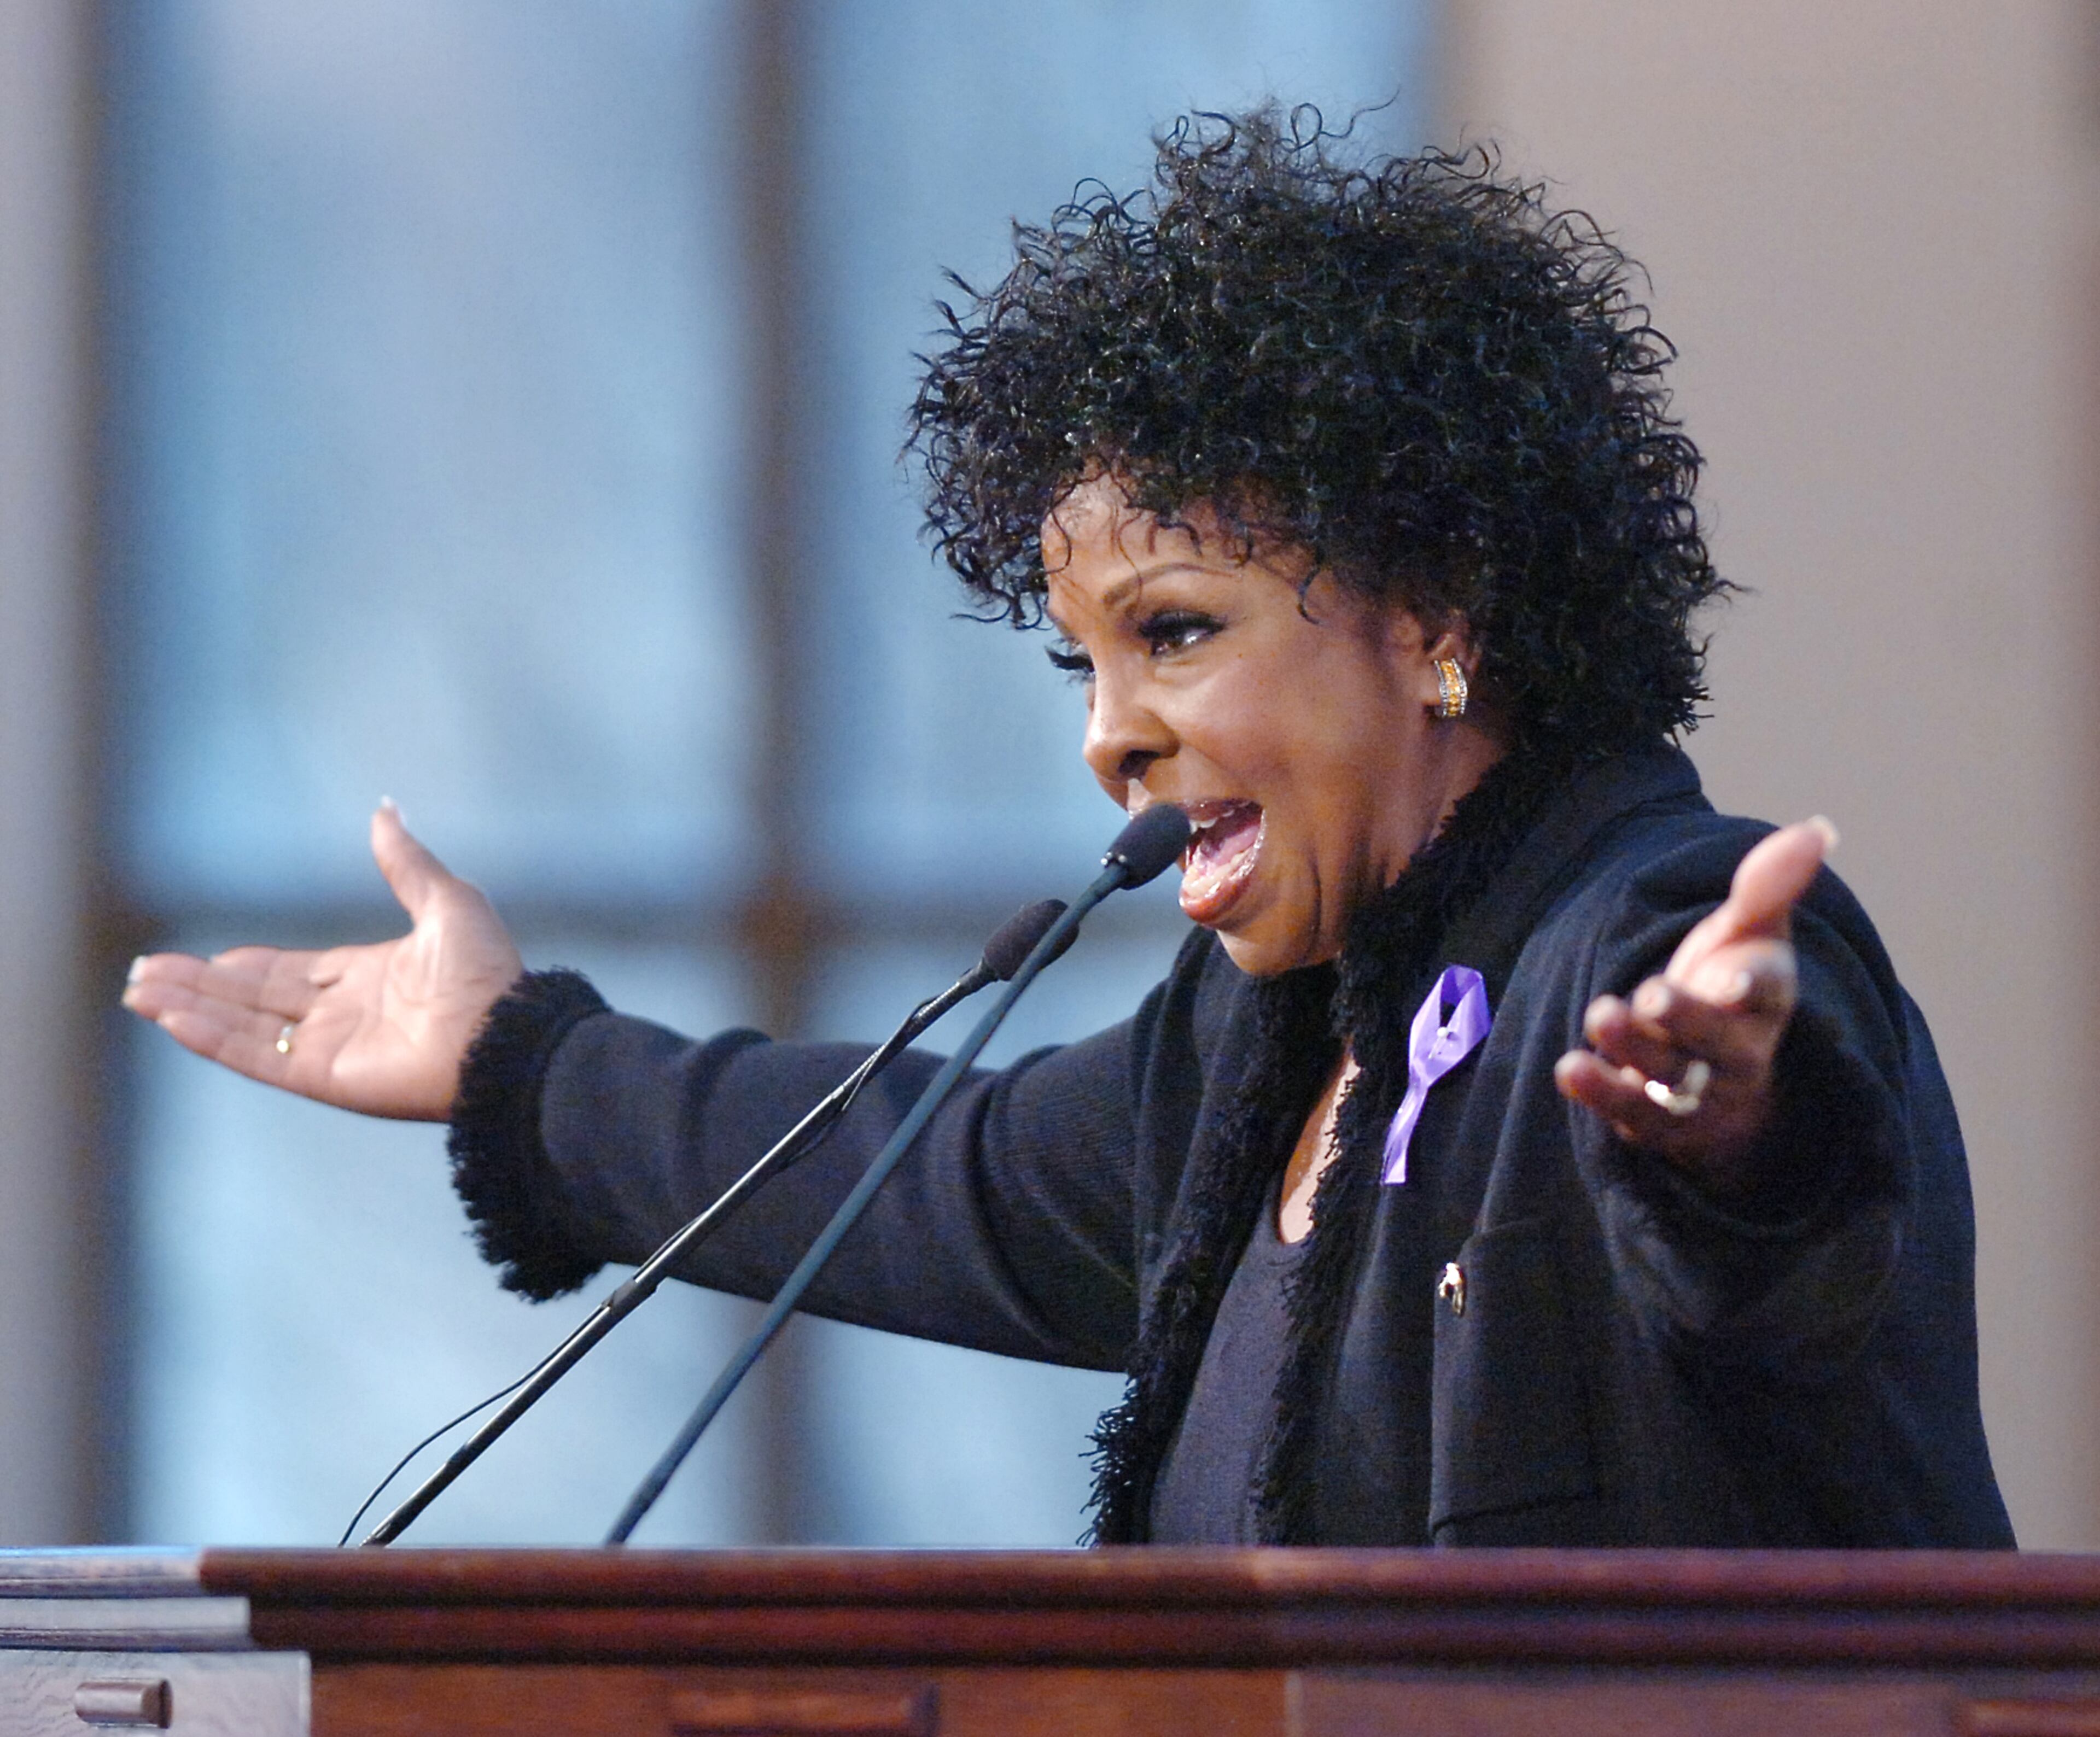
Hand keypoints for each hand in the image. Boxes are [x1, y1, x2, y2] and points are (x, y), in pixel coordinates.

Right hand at [120, 802, 523, 1120]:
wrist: (507, 1032)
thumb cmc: (489, 972)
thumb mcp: (446, 901)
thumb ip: (405, 862)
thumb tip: (385, 810)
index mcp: (371, 977)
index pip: (293, 973)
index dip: (246, 966)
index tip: (207, 958)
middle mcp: (346, 1015)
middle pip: (256, 1000)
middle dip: (200, 986)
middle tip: (145, 973)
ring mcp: (333, 1048)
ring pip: (245, 1027)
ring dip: (190, 1009)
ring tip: (139, 992)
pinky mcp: (326, 1078)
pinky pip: (258, 1058)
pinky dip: (212, 1039)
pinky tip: (171, 1019)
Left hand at [1553, 816, 1836, 1187]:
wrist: (1722, 1080)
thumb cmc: (1732, 990)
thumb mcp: (1751, 935)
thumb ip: (1768, 886)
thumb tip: (1817, 828)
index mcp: (1764, 1003)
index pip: (1767, 995)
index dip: (1751, 987)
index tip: (1733, 980)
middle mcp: (1736, 1055)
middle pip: (1715, 1043)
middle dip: (1686, 1019)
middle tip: (1651, 994)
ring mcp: (1697, 1093)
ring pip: (1671, 1081)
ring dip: (1634, 1052)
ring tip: (1600, 1015)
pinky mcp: (1656, 1121)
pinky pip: (1631, 1114)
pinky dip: (1602, 1092)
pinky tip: (1569, 1068)